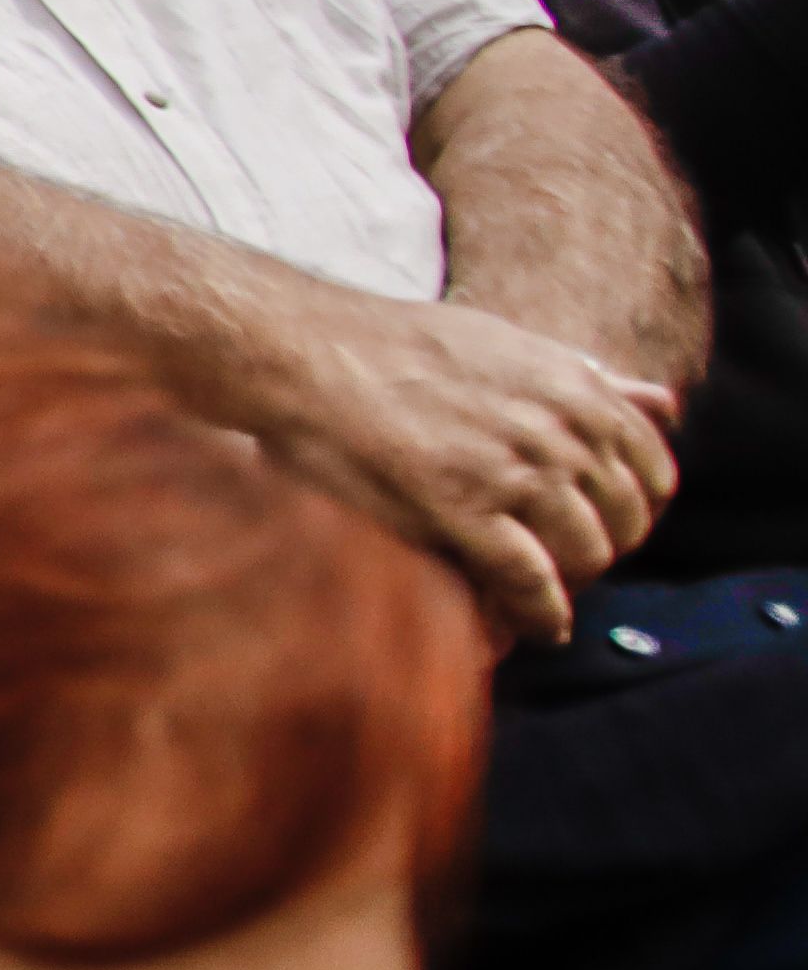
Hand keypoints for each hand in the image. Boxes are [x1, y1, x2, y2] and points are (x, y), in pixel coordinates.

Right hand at [237, 291, 677, 644]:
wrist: (304, 351)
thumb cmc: (393, 344)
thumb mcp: (511, 342)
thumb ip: (590, 378)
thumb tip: (665, 401)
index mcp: (576, 388)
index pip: (652, 470)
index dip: (634, 507)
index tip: (604, 523)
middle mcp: (558, 430)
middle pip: (625, 519)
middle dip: (604, 549)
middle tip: (568, 564)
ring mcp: (512, 472)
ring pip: (585, 554)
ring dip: (571, 584)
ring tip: (546, 596)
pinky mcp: (461, 511)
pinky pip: (529, 581)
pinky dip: (541, 612)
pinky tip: (538, 627)